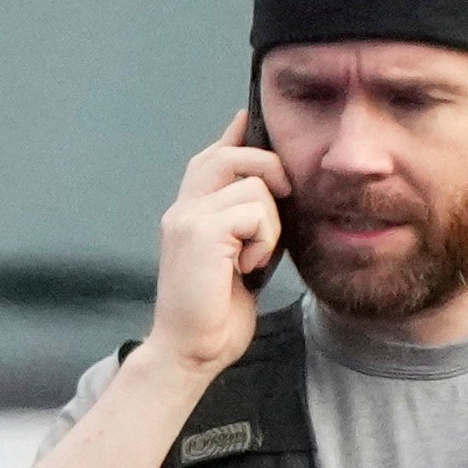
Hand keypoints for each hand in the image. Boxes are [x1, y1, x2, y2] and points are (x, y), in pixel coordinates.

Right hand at [146, 119, 286, 382]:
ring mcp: (187, 217)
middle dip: (270, 170)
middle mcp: (183, 207)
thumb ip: (250, 219)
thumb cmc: (216, 312)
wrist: (191, 352)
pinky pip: (254, 212)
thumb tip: (277, 186)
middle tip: (283, 202)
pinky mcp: (199, 232)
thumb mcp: (240, 255)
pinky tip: (248, 269)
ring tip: (254, 259)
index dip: (238, 133)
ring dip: (270, 225)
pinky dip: (264, 242)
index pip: (214, 153)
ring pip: (254, 186)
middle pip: (233, 153)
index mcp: (190, 210)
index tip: (250, 115)